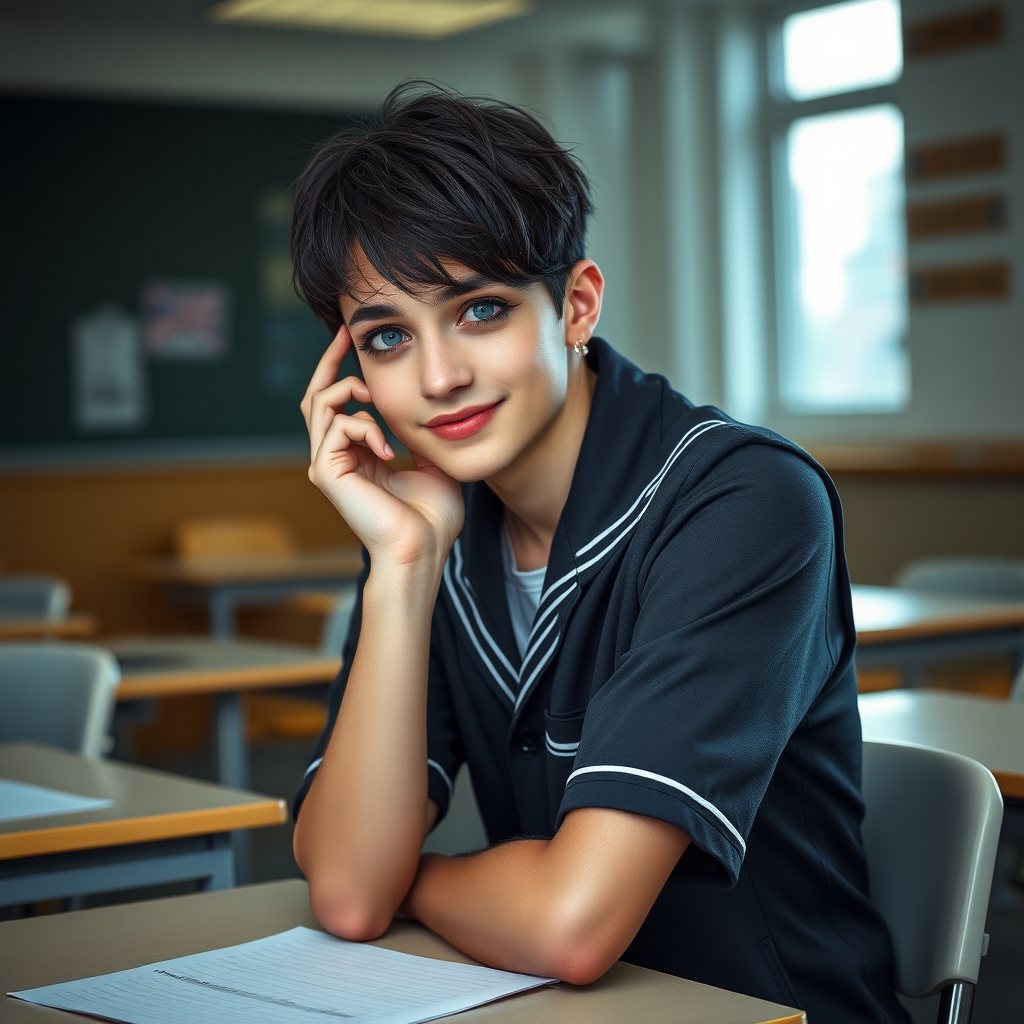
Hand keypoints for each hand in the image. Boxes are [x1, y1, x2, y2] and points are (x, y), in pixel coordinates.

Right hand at [301, 327, 463, 570]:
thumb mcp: (433, 463)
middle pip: (316, 397)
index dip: (341, 371)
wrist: (423, 551)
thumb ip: (421, 436)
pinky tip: (389, 452)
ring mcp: (326, 465)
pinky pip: (337, 426)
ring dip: (350, 391)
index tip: (351, 340)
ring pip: (320, 403)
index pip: (338, 406)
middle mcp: (335, 459)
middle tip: (345, 334)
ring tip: (377, 400)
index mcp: (357, 457)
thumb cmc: (431, 519)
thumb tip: (428, 412)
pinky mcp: (325, 473)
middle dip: (329, 362)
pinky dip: (366, 428)